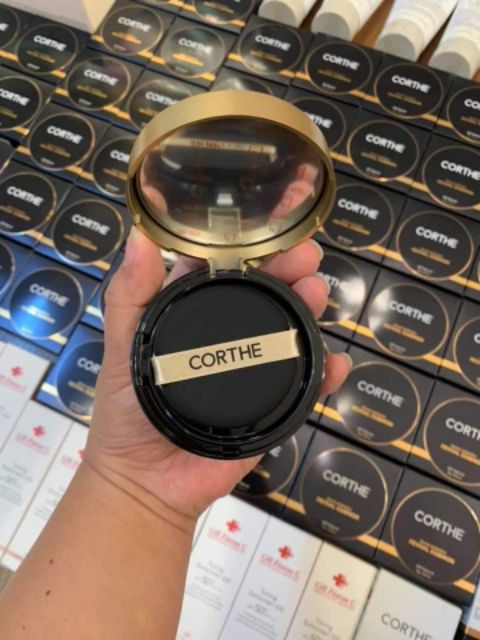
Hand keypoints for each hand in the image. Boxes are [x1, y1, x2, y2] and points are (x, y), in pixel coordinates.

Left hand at [85, 228, 350, 523]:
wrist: (146, 481)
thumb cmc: (126, 412)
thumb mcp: (123, 345)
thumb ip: (130, 295)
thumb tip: (139, 236)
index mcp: (195, 314)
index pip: (227, 267)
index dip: (251, 239)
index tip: (275, 213)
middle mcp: (230, 335)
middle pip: (267, 292)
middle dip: (289, 268)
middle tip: (305, 254)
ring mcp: (255, 368)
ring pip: (292, 329)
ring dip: (309, 308)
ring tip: (316, 291)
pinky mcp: (274, 405)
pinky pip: (307, 385)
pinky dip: (326, 372)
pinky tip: (335, 363)